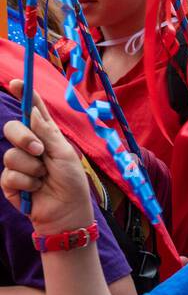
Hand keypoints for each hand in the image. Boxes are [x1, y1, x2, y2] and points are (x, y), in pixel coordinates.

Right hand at [1, 81, 95, 233]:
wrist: (67, 212)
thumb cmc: (71, 181)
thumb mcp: (64, 153)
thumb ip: (47, 133)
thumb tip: (31, 112)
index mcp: (46, 135)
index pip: (32, 111)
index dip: (23, 96)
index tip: (15, 82)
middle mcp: (30, 146)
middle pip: (13, 128)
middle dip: (23, 138)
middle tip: (39, 151)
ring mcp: (18, 164)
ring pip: (11, 154)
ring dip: (31, 168)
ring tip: (44, 177)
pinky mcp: (10, 183)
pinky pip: (9, 175)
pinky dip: (26, 183)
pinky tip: (35, 189)